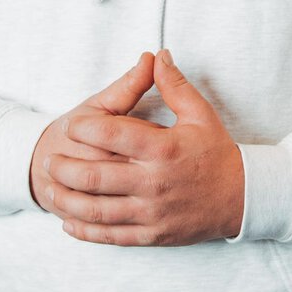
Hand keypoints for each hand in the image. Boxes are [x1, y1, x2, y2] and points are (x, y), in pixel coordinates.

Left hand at [41, 49, 246, 246]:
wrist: (242, 199)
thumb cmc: (217, 153)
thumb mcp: (200, 114)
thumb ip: (174, 85)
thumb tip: (157, 55)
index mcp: (163, 149)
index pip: (111, 135)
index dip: (84, 128)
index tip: (71, 124)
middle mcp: (153, 182)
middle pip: (93, 176)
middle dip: (63, 167)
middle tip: (50, 159)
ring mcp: (151, 212)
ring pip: (95, 210)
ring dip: (65, 199)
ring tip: (50, 187)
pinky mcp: (151, 235)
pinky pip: (109, 236)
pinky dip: (84, 230)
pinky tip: (69, 221)